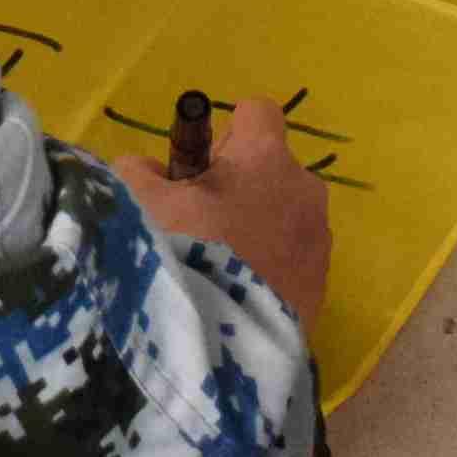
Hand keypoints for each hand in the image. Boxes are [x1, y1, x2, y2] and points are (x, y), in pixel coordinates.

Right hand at [110, 96, 334, 333]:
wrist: (212, 343)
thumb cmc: (177, 252)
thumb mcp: (135, 200)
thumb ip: (139, 171)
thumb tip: (149, 171)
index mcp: (265, 158)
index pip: (259, 112)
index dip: (228, 135)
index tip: (202, 171)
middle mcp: (304, 192)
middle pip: (276, 172)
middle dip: (245, 190)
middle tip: (203, 228)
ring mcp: (319, 244)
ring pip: (287, 221)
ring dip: (261, 232)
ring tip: (221, 273)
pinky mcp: (322, 291)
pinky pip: (294, 265)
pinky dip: (271, 273)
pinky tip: (238, 301)